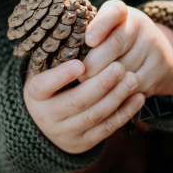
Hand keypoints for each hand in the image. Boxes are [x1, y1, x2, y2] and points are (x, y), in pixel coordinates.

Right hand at [23, 59, 145, 153]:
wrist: (45, 124)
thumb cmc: (51, 85)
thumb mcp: (45, 70)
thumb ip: (58, 55)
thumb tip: (79, 30)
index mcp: (35, 95)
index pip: (45, 85)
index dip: (62, 76)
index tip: (81, 65)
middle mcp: (47, 116)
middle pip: (76, 101)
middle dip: (100, 84)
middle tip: (119, 67)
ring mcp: (65, 132)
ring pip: (94, 116)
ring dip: (116, 97)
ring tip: (133, 79)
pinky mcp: (83, 143)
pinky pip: (106, 128)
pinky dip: (124, 113)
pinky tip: (138, 97)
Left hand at [80, 0, 172, 96]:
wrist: (159, 54)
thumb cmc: (118, 41)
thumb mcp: (107, 31)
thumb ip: (89, 34)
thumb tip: (65, 52)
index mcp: (124, 13)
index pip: (114, 11)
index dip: (101, 25)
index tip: (89, 40)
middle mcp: (141, 26)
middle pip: (115, 45)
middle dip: (94, 63)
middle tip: (80, 76)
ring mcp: (152, 48)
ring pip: (123, 69)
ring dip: (103, 82)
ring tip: (87, 90)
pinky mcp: (157, 72)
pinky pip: (133, 86)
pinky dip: (117, 94)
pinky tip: (105, 97)